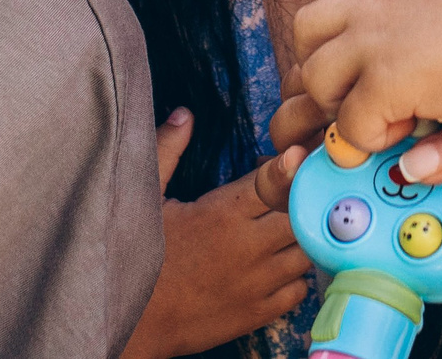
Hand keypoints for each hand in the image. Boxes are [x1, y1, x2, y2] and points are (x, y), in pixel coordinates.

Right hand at [123, 114, 309, 358]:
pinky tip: (280, 264)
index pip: (277, 179)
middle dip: (302, 197)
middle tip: (289, 192)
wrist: (132, 325)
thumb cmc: (134, 259)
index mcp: (223, 213)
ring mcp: (258, 283)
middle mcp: (249, 247)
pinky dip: (297, 275)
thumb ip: (166, 151)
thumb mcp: (144, 198)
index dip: (289, 165)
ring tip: (289, 225)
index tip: (293, 156)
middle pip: (303, 212)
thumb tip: (185, 115)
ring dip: (305, 234)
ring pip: (309, 250)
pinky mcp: (259, 313)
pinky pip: (300, 290)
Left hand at [294, 0, 441, 151]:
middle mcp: (374, 3)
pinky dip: (371, 138)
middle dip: (322, 67)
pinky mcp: (384, 83)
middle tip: (353, 98)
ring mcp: (373, 40)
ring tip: (382, 121)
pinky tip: (408, 136)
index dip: (346, 41)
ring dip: (341, 105)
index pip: (339, 5)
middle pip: (307, 31)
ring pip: (316, 78)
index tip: (367, 67)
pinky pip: (351, 123)